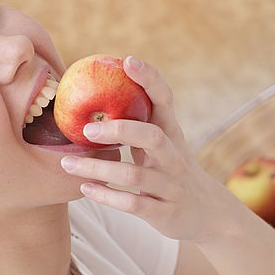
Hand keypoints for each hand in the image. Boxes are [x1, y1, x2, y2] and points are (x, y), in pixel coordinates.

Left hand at [59, 55, 235, 243]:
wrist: (207, 213)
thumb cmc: (172, 171)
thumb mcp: (164, 145)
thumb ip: (139, 124)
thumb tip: (96, 95)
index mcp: (173, 134)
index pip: (165, 100)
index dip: (150, 79)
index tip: (128, 60)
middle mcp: (175, 157)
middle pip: (151, 136)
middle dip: (119, 130)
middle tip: (86, 128)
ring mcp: (171, 186)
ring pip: (134, 174)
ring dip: (98, 169)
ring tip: (67, 163)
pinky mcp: (165, 212)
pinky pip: (133, 203)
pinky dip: (107, 196)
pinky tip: (86, 189)